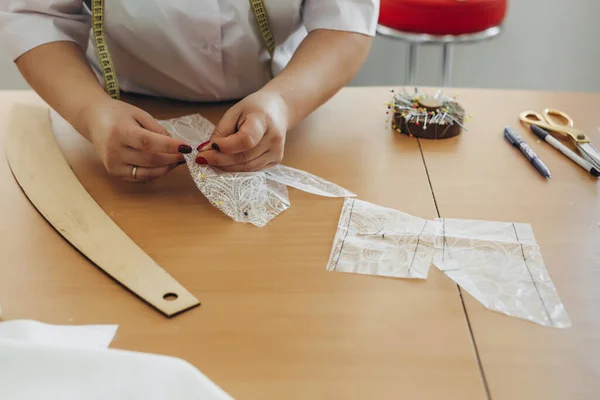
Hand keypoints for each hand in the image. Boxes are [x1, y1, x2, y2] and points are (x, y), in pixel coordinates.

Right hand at [78, 98, 192, 181]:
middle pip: (151, 160)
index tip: (187, 147)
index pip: (149, 143)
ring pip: (148, 172)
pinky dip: (155, 173)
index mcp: (120, 132)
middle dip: (172, 158)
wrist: (93, 119)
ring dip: (166, 168)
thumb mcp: (139, 114)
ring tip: (176, 160)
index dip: (170, 147)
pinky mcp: (114, 173)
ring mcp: (113, 165)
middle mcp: (114, 151)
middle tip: (184, 154)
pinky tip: (163, 165)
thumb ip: (157, 130)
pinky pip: (140, 177)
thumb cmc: (117, 115)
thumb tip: (175, 145)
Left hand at [195, 90, 288, 171]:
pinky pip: (252, 170)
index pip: (245, 140)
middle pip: (243, 157)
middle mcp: (274, 139)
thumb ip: (220, 132)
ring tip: (212, 160)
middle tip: (202, 158)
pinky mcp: (276, 161)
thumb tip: (206, 152)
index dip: (225, 147)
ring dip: (226, 167)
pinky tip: (227, 162)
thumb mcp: (234, 112)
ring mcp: (276, 152)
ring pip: (246, 168)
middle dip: (219, 160)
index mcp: (263, 121)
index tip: (208, 146)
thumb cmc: (253, 109)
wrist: (278, 109)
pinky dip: (236, 168)